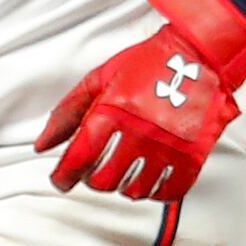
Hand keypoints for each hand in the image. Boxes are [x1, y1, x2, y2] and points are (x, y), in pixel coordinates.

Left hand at [36, 0, 245, 200]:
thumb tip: (44, 144)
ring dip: (122, 184)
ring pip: (133, 190)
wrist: (201, 54)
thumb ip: (68, 112)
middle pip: (103, 181)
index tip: (61, 179)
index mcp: (113, 111)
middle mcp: (139, 133)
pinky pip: (168, 192)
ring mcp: (167, 147)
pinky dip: (154, 191)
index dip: (63, 176)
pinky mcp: (192, 156)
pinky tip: (149, 178)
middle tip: (94, 169)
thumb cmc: (150, 61)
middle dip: (91, 178)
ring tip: (123, 168)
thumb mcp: (100, 78)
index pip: (79, 159)